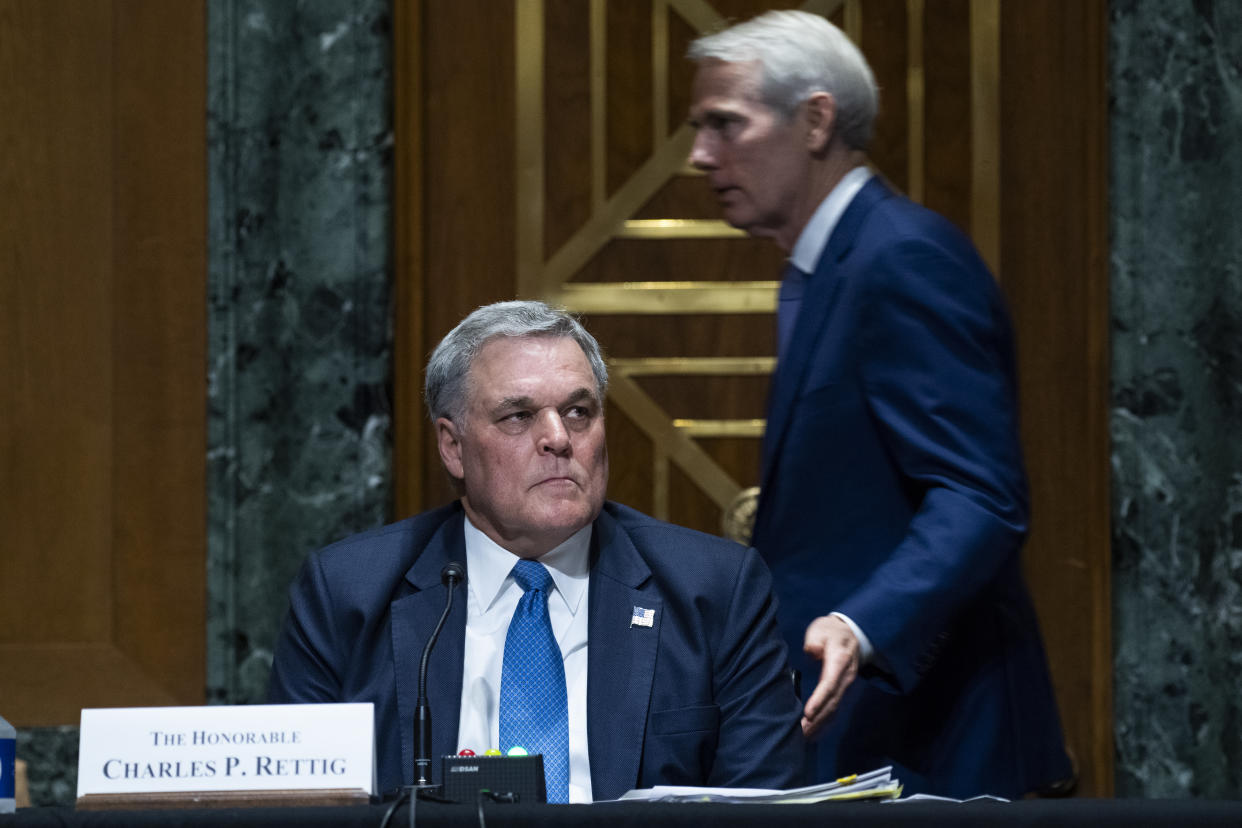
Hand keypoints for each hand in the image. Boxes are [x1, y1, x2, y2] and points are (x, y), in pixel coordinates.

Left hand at [800, 614, 859, 738]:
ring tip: (803, 736)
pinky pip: (834, 709)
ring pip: (833, 709)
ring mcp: (845, 686)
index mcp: (839, 662)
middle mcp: (845, 678)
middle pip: (832, 702)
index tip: (808, 713)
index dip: (819, 700)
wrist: (851, 634)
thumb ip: (815, 640)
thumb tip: (812, 651)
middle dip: (816, 719)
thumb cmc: (831, 632)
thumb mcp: (822, 629)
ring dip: (819, 724)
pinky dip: (824, 722)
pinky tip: (813, 732)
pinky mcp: (841, 691)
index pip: (829, 684)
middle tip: (800, 732)